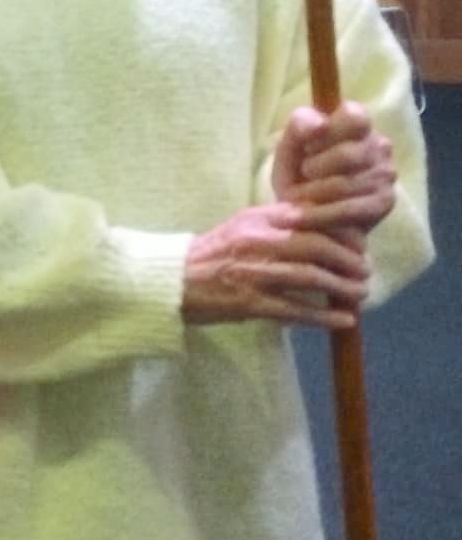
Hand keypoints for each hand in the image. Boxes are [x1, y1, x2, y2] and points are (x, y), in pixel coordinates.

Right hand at [183, 201, 370, 329]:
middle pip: (315, 246)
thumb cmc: (213, 255)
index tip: (360, 243)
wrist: (174, 282)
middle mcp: (256, 242)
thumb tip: (323, 223)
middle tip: (365, 271)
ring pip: (310, 277)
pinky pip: (295, 310)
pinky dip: (324, 317)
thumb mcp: (243, 227)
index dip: (341, 230)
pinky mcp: (249, 303)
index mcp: (257, 220)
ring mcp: (252, 273)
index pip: (309, 217)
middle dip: (348, 260)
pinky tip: (344, 321)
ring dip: (342, 288)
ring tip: (361, 294)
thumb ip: (279, 222)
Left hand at [270, 102, 396, 236]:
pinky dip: (319, 214)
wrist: (303, 210)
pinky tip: (299, 216)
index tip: (308, 146)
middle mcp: (379, 146)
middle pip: (347, 155)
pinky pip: (350, 209)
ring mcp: (385, 175)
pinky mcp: (383, 203)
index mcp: (358, 123)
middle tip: (301, 175)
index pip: (354, 116)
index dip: (327, 132)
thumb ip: (299, 125)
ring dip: (311, 194)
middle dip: (314, 169)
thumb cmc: (299, 171)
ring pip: (346, 185)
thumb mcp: (290, 146)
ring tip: (293, 198)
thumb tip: (318, 125)